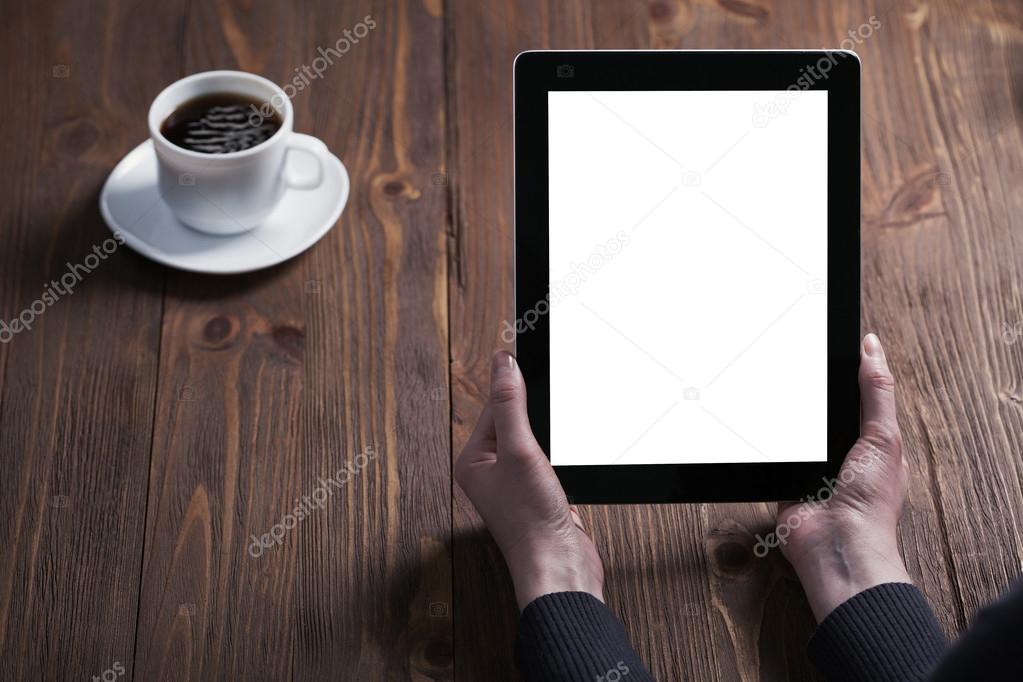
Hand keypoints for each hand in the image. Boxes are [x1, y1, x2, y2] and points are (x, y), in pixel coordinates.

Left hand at [455, 351, 603, 609]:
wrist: (560, 566)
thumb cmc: (531, 520)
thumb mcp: (520, 450)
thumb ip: (510, 404)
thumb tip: (502, 363)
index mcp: (472, 462)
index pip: (494, 409)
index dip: (513, 389)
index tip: (527, 361)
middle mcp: (490, 473)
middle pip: (513, 422)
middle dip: (533, 417)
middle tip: (545, 411)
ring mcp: (515, 485)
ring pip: (533, 441)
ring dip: (548, 439)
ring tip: (553, 451)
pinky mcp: (539, 494)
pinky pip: (548, 460)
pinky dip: (559, 457)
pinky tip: (564, 466)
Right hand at [776, 333, 911, 620]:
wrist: (837, 545)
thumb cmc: (870, 502)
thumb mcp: (882, 437)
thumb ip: (877, 393)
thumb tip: (872, 347)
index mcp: (873, 444)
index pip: (858, 399)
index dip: (845, 377)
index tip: (826, 348)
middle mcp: (843, 456)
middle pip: (822, 414)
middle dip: (810, 398)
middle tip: (794, 371)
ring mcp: (813, 470)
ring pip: (796, 432)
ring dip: (789, 424)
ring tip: (776, 401)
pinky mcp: (786, 482)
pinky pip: (773, 455)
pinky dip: (768, 446)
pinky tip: (763, 434)